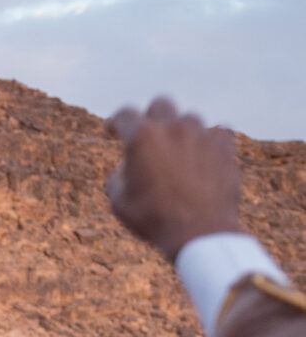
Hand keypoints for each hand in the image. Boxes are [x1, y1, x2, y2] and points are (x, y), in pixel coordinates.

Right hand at [105, 97, 243, 260]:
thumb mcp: (118, 201)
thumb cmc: (153, 218)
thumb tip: (125, 166)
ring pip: (189, 120)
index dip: (115, 123)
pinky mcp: (224, 145)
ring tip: (179, 155)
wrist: (199, 231)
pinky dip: (209, 142)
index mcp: (141, 137)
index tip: (112, 131)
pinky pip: (217, 133)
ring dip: (181, 133)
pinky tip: (204, 158)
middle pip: (160, 105)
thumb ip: (117, 175)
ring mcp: (201, 133)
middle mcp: (172, 127)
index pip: (124, 115)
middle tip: (150, 137)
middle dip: (152, 118)